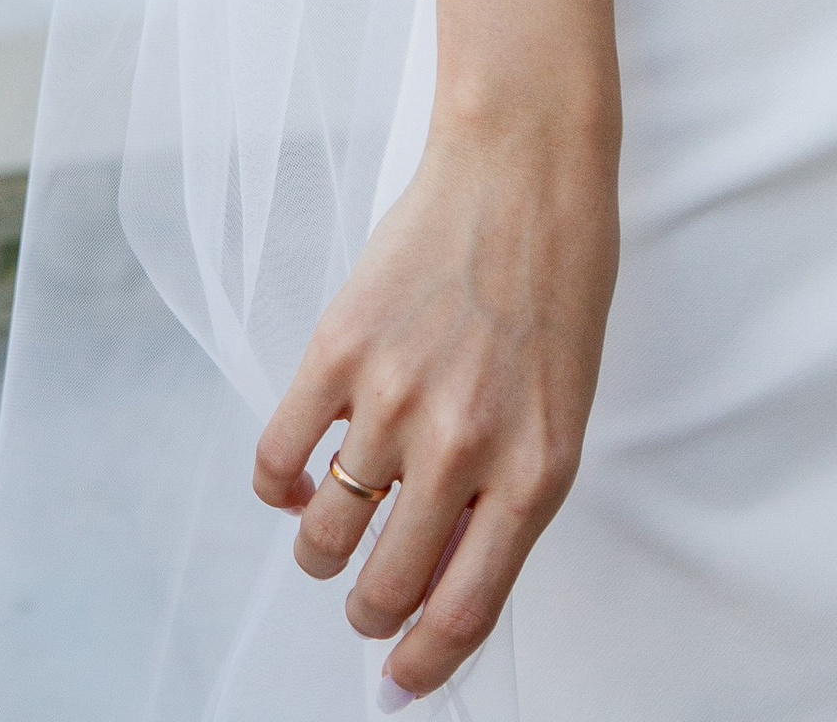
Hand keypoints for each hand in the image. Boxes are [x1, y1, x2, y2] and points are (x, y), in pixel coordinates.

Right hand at [253, 107, 618, 701]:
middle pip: (382, 590)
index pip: (463, 615)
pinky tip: (299, 478)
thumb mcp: (560, 409)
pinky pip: (277, 463)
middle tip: (366, 592)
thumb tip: (434, 583)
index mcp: (535, 472)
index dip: (420, 666)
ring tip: (334, 523)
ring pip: (324, 539)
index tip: (395, 681)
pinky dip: (279, 489)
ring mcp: (394, 400)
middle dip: (366, 609)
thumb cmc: (556, 285)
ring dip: (321, 551)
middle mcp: (464, 448)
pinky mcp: (337, 351)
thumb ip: (504, 497)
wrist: (525, 165)